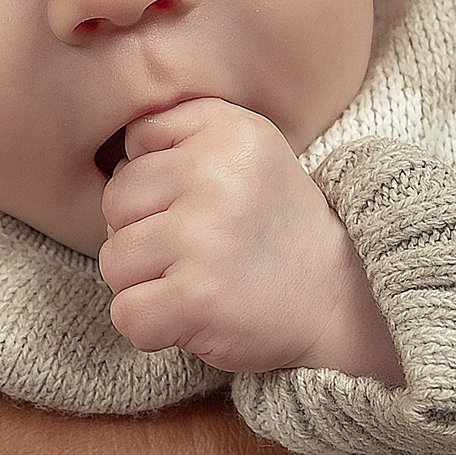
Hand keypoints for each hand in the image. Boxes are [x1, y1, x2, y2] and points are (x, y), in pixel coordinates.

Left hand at [98, 97, 399, 381]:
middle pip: (115, 206)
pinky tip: (190, 317)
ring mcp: (203, 238)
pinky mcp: (197, 298)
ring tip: (197, 281)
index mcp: (225, 131)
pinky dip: (150, 327)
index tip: (204, 206)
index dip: (158, 188)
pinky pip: (126, 314)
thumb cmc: (274, 222)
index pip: (133, 150)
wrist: (342, 294)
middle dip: (144, 235)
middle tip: (200, 251)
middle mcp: (213, 176)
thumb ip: (180, 127)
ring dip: (146, 283)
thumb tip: (116, 151)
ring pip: (113, 262)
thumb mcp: (245, 145)